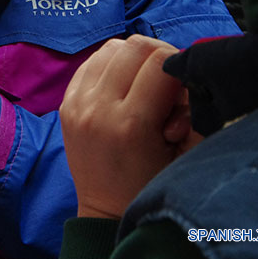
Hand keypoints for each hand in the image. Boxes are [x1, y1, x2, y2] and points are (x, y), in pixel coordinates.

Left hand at [59, 35, 201, 218]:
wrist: (106, 212)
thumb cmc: (152, 186)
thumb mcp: (185, 153)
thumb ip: (192, 110)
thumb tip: (183, 75)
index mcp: (131, 124)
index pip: (160, 61)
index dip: (179, 64)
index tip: (184, 84)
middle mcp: (98, 108)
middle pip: (134, 46)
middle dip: (159, 56)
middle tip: (167, 80)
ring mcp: (77, 104)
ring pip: (111, 48)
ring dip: (134, 58)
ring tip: (144, 82)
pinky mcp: (65, 104)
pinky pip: (91, 62)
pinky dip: (111, 64)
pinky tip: (122, 84)